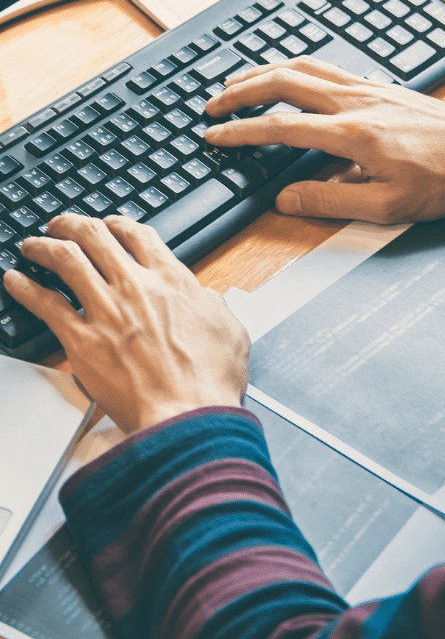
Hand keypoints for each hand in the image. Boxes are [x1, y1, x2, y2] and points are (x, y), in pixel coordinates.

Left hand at [3, 214, 249, 434]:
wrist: (187, 415)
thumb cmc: (209, 381)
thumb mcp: (229, 329)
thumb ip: (213, 305)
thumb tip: (205, 297)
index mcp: (172, 280)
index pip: (138, 235)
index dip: (118, 223)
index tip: (109, 224)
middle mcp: (135, 286)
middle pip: (95, 236)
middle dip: (73, 225)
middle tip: (61, 225)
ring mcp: (106, 311)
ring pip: (66, 260)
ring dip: (44, 246)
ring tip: (32, 245)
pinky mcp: (82, 341)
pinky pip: (46, 305)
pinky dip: (26, 288)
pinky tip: (14, 281)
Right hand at [205, 57, 444, 222]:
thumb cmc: (442, 181)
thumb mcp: (385, 206)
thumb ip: (330, 200)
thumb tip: (285, 198)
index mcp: (351, 133)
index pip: (280, 127)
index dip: (240, 132)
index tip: (214, 136)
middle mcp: (355, 101)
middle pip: (283, 82)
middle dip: (240, 90)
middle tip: (213, 104)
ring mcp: (367, 88)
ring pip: (304, 66)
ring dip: (265, 71)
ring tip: (238, 82)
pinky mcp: (379, 86)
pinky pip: (327, 66)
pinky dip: (296, 67)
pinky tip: (291, 76)